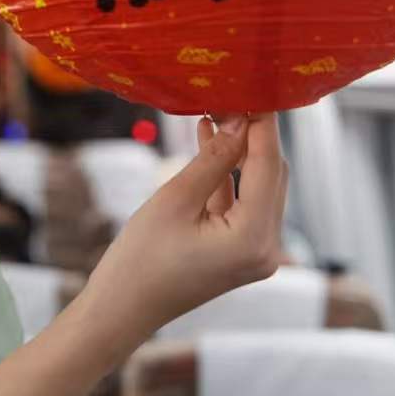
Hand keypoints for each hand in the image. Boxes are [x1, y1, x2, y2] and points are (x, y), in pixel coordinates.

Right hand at [78, 112, 287, 340]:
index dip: (262, 124)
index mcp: (254, 237)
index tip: (255, 86)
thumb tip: (240, 121)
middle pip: (271, 175)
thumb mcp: (174, 200)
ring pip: (259, 186)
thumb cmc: (140, 260)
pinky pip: (243, 202)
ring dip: (239, 150)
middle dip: (252, 134)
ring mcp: (257, 252)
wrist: (123, 309)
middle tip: (228, 95)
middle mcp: (267, 247)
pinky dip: (228, 174)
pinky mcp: (241, 251)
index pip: (268, 165)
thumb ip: (212, 160)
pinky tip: (210, 140)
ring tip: (215, 110)